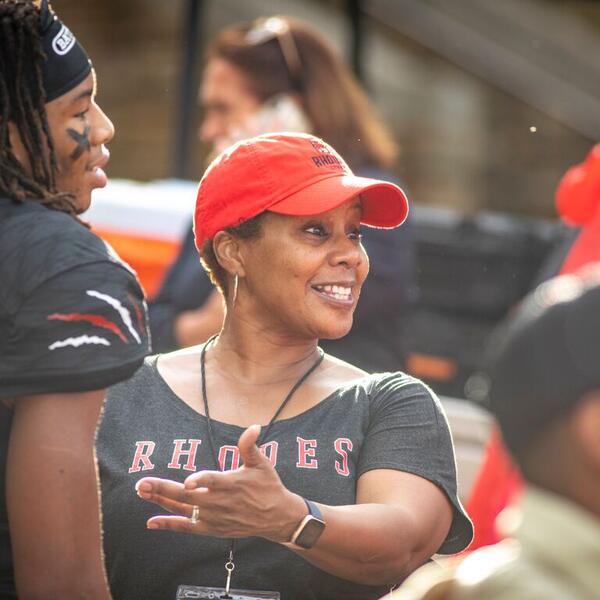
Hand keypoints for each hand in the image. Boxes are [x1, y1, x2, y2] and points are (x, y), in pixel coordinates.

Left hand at [135, 425, 305, 542]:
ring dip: (161, 501)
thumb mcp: (261, 463)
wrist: (276, 517)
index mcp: (231, 483)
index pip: (212, 482)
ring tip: (142, 492)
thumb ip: (250, 446)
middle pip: (187, 497)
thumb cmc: (268, 486)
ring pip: (182, 510)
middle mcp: (219, 502)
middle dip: (162, 489)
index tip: (188, 481)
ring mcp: (213, 517)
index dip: (200, 481)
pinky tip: (151, 521)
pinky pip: (186, 527)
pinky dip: (169, 524)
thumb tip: (253, 427)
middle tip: (142, 483)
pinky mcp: (211, 528)